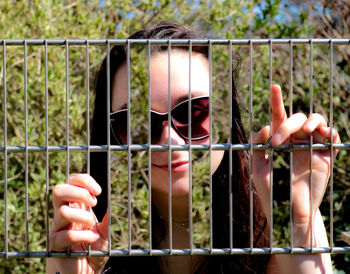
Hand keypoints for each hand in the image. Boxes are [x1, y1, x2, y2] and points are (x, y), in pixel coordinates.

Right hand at [47, 174, 108, 273]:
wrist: (84, 273)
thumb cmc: (92, 250)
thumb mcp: (105, 232)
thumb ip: (107, 219)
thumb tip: (113, 203)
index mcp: (75, 206)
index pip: (71, 182)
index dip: (83, 181)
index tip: (99, 192)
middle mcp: (64, 214)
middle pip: (58, 190)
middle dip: (78, 193)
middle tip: (93, 203)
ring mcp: (58, 228)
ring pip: (62, 211)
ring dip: (83, 217)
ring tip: (92, 226)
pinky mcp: (55, 244)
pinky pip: (66, 235)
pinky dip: (83, 235)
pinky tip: (92, 239)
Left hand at [252, 84, 339, 246]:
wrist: (289, 210)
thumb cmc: (271, 190)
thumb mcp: (257, 167)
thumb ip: (257, 146)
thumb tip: (267, 126)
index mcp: (281, 141)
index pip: (279, 118)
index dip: (277, 102)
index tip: (274, 87)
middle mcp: (297, 140)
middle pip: (296, 118)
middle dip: (287, 125)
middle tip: (277, 142)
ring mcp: (312, 146)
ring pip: (316, 120)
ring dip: (312, 120)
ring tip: (307, 129)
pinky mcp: (327, 154)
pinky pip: (333, 135)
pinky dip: (329, 130)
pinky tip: (321, 133)